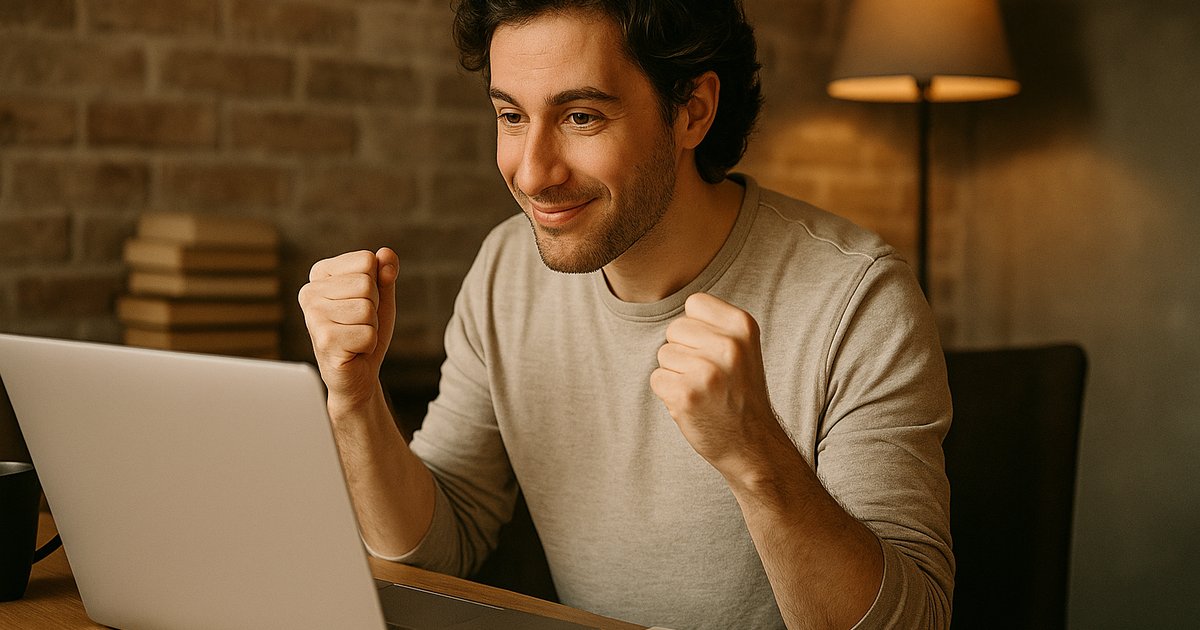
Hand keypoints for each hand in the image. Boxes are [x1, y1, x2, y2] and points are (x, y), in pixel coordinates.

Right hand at [298, 248, 398, 407]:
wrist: (357, 373)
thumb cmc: (365, 331)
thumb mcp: (381, 297)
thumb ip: (385, 273)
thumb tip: (387, 254)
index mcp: (321, 273)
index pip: (367, 260)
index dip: (376, 284)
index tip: (361, 302)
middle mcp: (310, 291)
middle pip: (367, 284)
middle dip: (374, 308)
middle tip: (359, 323)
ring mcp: (313, 316)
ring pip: (367, 309)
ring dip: (371, 327)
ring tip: (355, 336)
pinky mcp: (323, 340)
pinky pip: (367, 334)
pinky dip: (368, 345)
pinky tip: (353, 350)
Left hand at [650, 293, 784, 477]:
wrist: (754, 445)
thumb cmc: (741, 393)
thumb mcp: (743, 348)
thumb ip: (715, 325)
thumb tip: (676, 315)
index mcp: (744, 325)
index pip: (694, 303)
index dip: (696, 328)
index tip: (714, 352)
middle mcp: (729, 345)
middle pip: (675, 328)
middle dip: (683, 351)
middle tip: (709, 376)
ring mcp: (708, 371)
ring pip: (664, 354)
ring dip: (676, 374)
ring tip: (703, 391)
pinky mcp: (687, 395)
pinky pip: (656, 378)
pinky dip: (668, 393)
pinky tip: (693, 404)